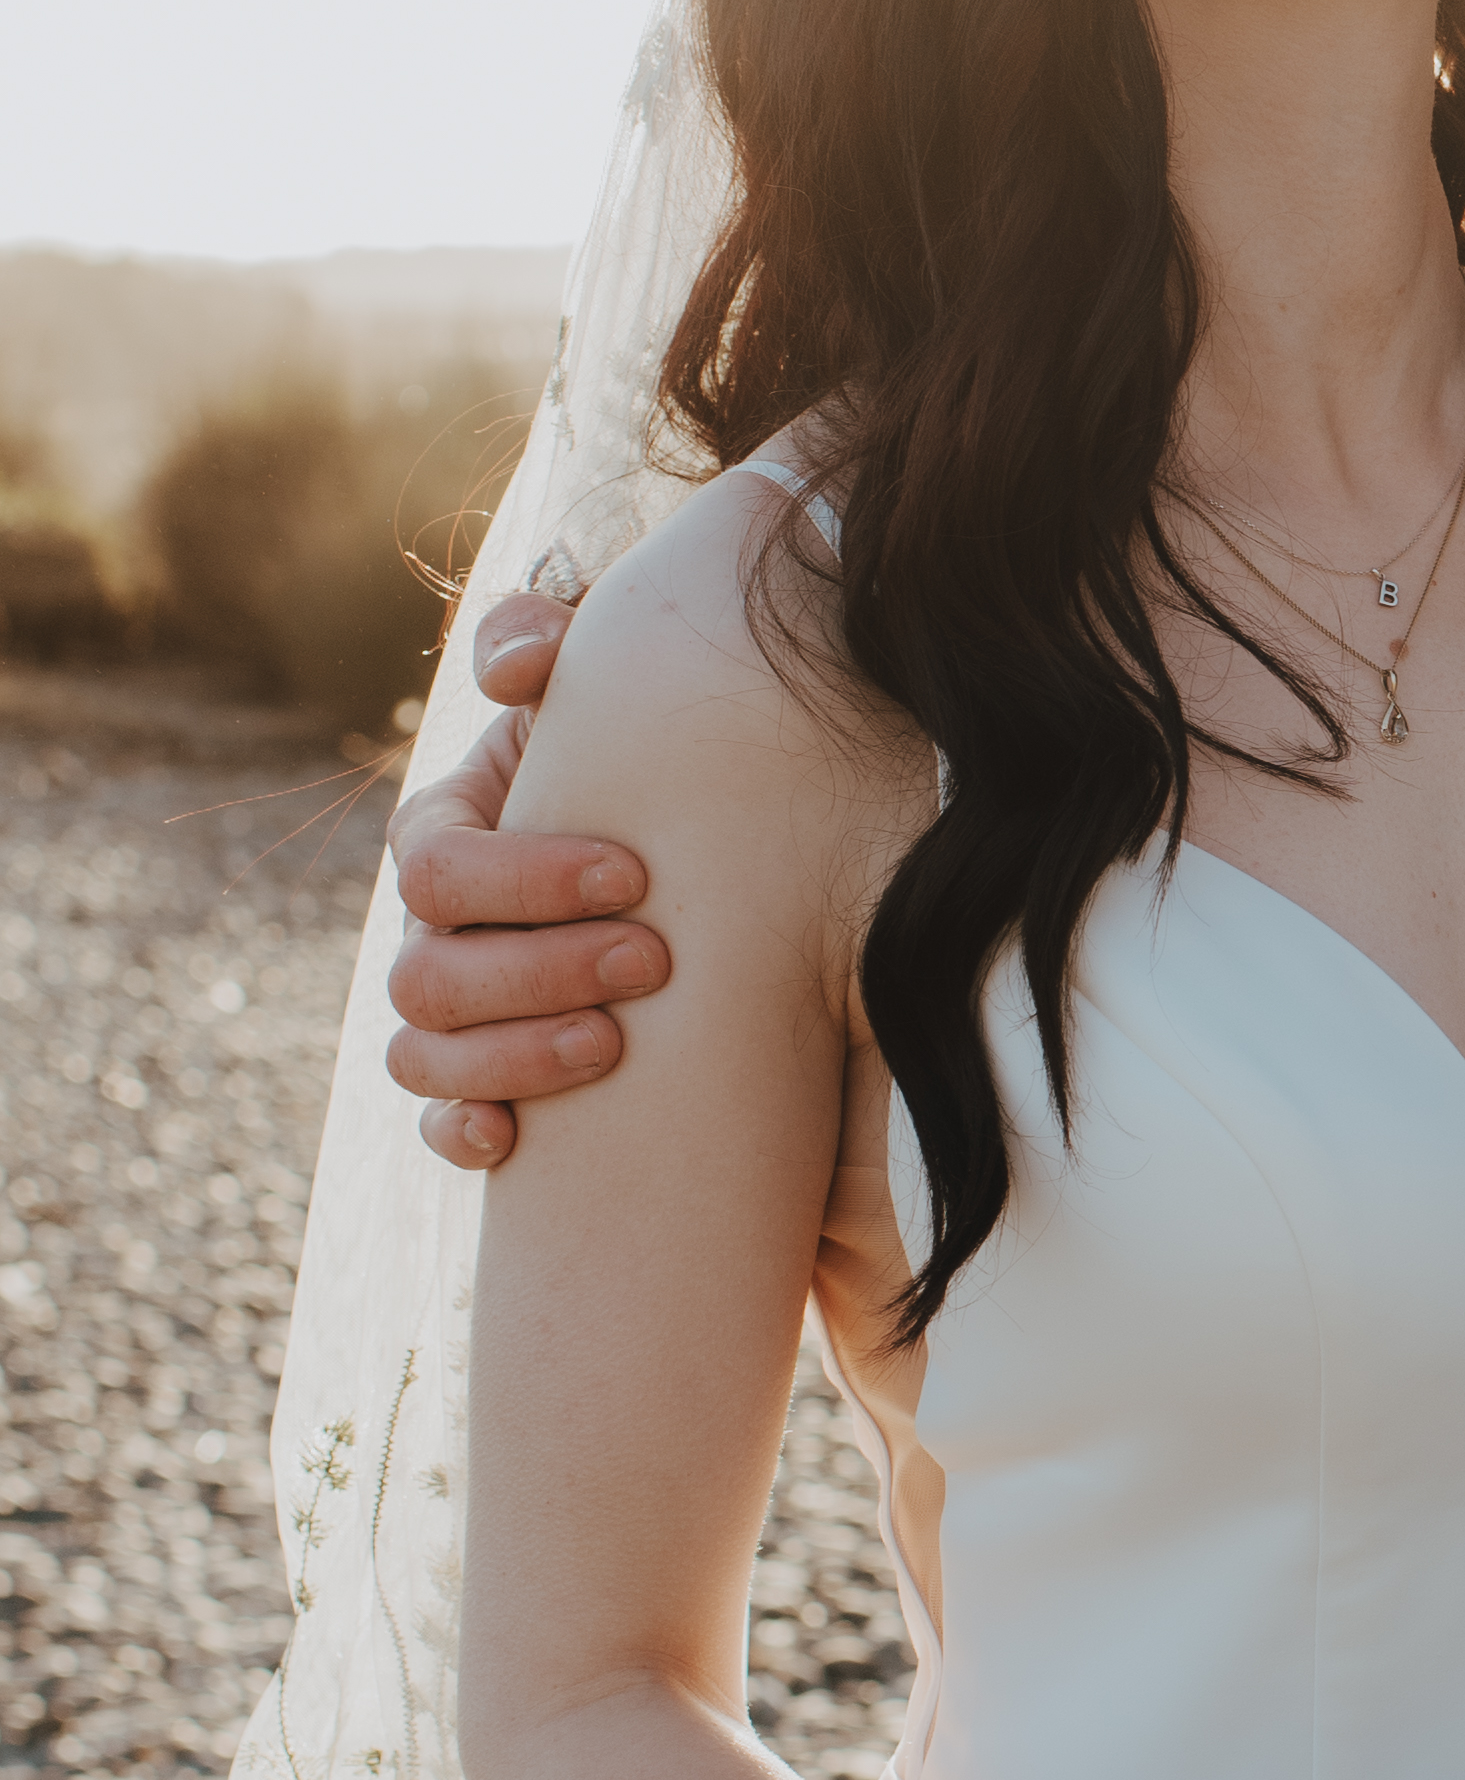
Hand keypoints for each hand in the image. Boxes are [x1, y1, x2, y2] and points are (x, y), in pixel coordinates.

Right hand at [381, 579, 667, 1166]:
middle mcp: (436, 927)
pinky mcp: (491, 1081)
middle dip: (538, 969)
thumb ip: (553, 640)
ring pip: (423, 1052)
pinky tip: (514, 1139)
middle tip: (654, 960)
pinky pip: (439, 1124)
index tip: (636, 875)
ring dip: (513, 1055)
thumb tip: (520, 664)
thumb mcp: (615, 693)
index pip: (435, 864)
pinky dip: (464, 1133)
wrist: (725, 864)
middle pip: (428, 970)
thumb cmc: (658, 764)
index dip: (524, 877)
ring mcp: (454, 1012)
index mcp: (451, 832)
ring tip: (615, 1045)